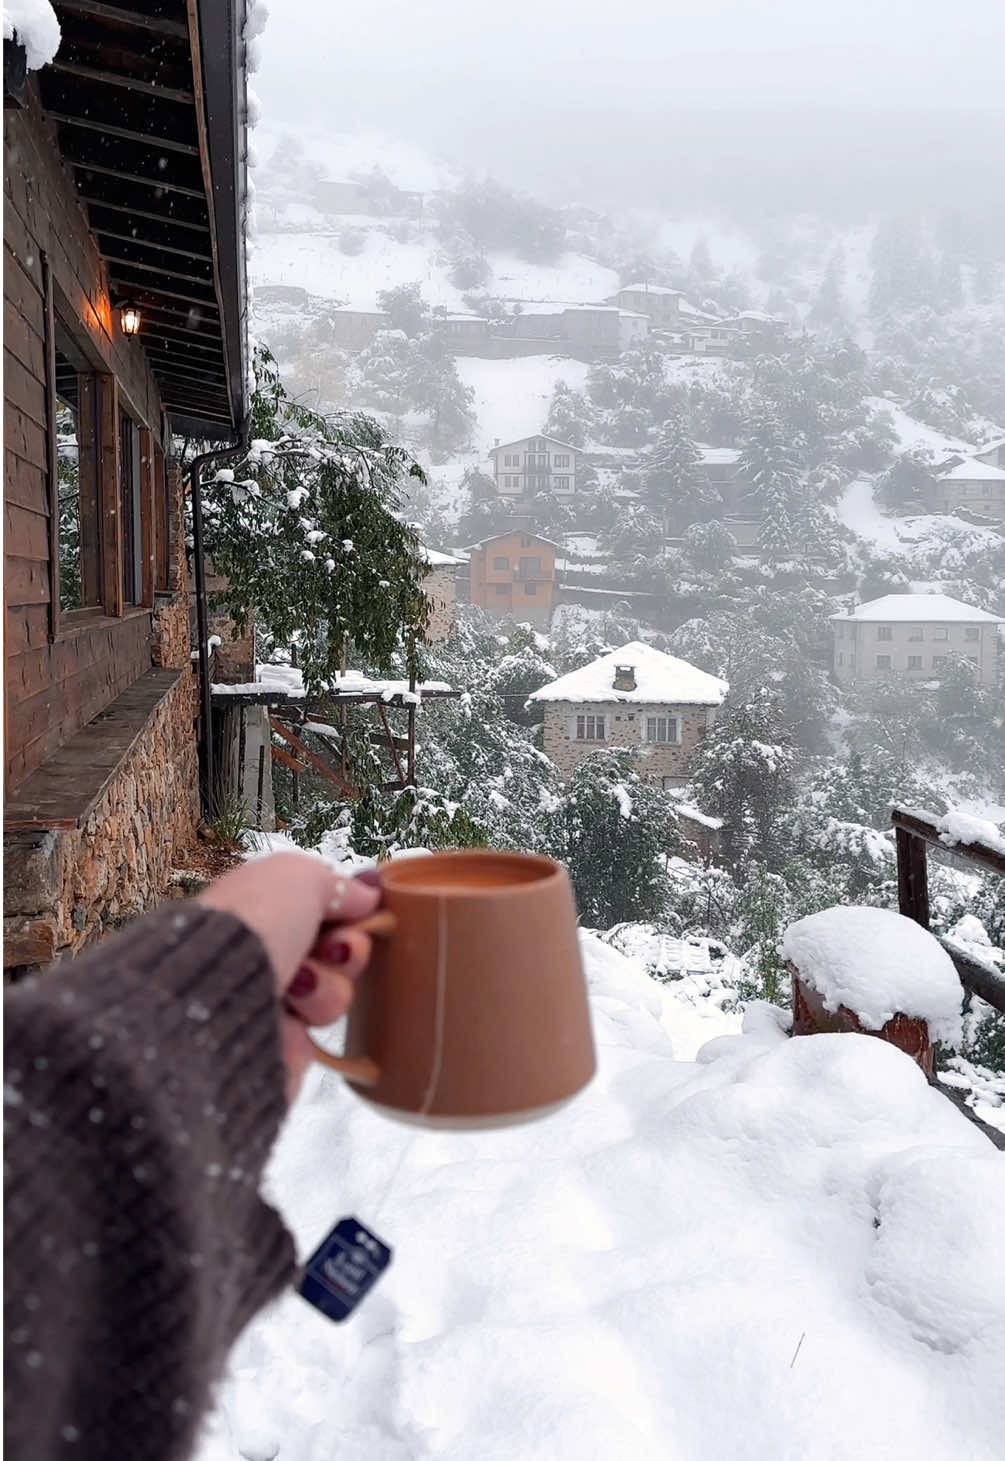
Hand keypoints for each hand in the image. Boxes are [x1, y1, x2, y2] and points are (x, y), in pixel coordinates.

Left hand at [198, 853, 379, 1099]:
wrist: (211, 1002)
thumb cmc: (253, 926)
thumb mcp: (297, 878)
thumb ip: (337, 883)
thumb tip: (368, 893)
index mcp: (258, 907)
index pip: (322, 909)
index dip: (349, 912)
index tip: (361, 913)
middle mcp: (262, 951)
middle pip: (336, 953)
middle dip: (346, 950)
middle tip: (333, 952)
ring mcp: (267, 1001)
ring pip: (333, 995)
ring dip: (325, 988)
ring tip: (297, 989)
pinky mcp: (273, 1047)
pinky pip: (316, 1036)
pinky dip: (306, 1024)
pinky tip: (286, 1020)